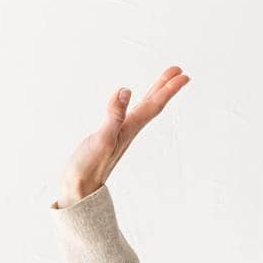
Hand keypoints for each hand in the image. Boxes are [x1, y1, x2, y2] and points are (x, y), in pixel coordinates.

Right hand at [54, 65, 191, 207]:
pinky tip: (132, 102)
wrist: (79, 191)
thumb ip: (114, 115)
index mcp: (129, 129)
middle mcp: (129, 131)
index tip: (183, 75)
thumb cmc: (88, 168)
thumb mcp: (102, 139)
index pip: (154, 105)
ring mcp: (120, 134)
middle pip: (152, 105)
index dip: (168, 89)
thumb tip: (126, 90)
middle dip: (165, 87)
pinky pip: (128, 116)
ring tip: (163, 82)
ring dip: (154, 94)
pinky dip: (135, 105)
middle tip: (179, 71)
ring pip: (142, 110)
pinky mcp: (110, 137)